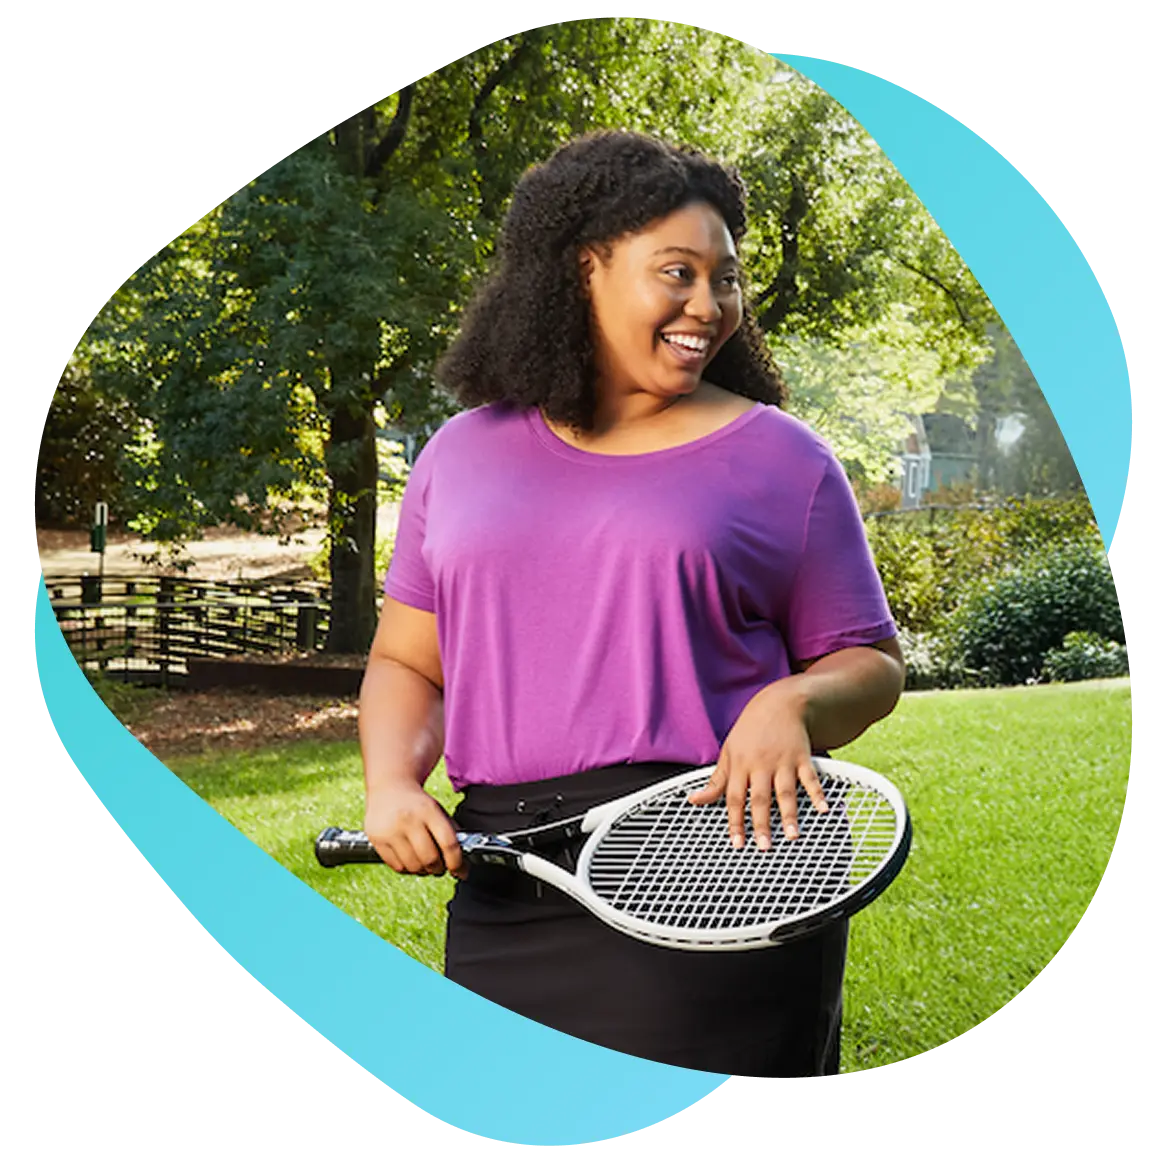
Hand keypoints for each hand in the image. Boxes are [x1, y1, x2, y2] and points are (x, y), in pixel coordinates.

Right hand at [364, 780, 466, 879]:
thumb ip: (450, 833)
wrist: (389, 787)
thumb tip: (462, 865)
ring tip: (425, 863)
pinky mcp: (376, 839)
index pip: (448, 843)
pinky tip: (410, 860)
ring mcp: (390, 830)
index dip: (457, 862)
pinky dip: (407, 869)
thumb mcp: (437, 810)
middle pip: (430, 859)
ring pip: (413, 866)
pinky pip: (397, 866)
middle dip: (439, 869)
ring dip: (423, 871)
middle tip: (441, 867)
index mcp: (428, 810)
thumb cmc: (417, 803)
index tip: (461, 871)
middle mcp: (408, 820)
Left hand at [687, 680, 828, 848]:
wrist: (779, 704)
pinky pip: (810, 778)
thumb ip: (715, 781)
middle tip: (764, 846)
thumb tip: (694, 800)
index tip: (737, 843)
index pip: (735, 798)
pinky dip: (817, 794)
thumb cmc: (750, 732)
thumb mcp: (728, 752)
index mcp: (740, 765)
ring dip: (790, 815)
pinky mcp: (802, 757)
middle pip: (760, 798)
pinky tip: (823, 809)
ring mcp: (783, 761)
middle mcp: (761, 765)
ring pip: (785, 792)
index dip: (735, 822)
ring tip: (793, 836)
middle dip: (762, 824)